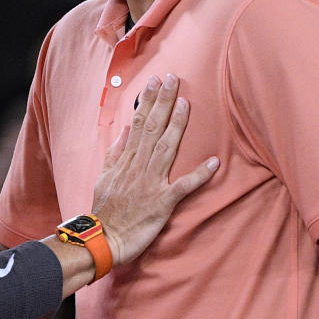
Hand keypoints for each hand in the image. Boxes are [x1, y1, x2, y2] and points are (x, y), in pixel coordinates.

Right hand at [92, 74, 218, 265]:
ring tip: (187, 103)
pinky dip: (199, 174)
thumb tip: (123, 130)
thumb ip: (114, 153)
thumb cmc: (105, 210)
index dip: (147, 101)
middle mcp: (138, 167)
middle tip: (173, 79)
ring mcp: (151, 183)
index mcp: (125, 160)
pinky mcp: (162, 202)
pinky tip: (214, 162)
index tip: (155, 81)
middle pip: (152, 128)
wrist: (104, 240)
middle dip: (163, 102)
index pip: (138, 123)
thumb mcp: (103, 176)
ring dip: (177, 125)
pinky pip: (184, 187)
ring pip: (166, 148)